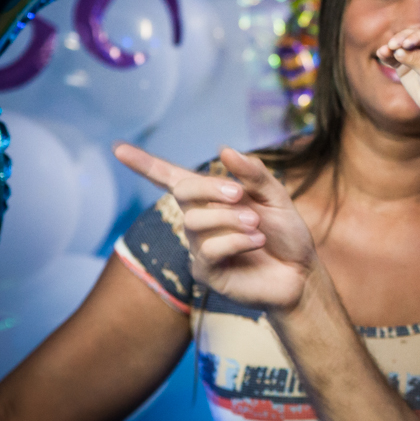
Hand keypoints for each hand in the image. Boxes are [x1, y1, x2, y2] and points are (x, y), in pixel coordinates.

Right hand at [113, 143, 316, 313]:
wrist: (301, 273)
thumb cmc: (285, 234)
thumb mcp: (276, 197)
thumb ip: (254, 174)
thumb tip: (224, 150)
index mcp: (212, 198)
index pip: (171, 178)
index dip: (144, 163)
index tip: (117, 148)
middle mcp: (200, 221)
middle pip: (183, 191)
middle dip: (210, 187)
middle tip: (240, 195)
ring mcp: (199, 247)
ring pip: (195, 222)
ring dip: (230, 218)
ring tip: (257, 225)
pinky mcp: (206, 273)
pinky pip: (208, 250)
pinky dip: (235, 241)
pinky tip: (256, 242)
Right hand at [376, 27, 419, 115]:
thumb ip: (417, 59)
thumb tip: (398, 50)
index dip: (414, 37)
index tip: (405, 45)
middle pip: (410, 36)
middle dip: (400, 39)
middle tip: (392, 45)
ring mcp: (414, 54)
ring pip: (400, 45)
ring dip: (391, 46)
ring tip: (383, 51)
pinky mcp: (404, 63)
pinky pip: (393, 57)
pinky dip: (387, 55)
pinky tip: (381, 54)